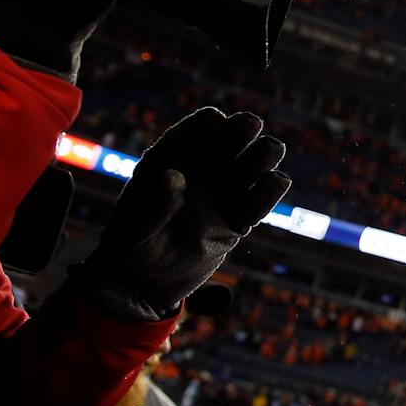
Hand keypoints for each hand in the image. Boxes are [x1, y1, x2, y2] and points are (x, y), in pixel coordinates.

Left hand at [79, 108, 290, 319]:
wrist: (142, 284)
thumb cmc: (129, 249)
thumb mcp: (132, 227)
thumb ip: (154, 204)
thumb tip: (176, 176)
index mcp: (167, 165)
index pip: (190, 133)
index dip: (204, 125)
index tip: (215, 121)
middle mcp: (197, 176)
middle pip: (226, 144)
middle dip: (240, 131)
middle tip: (251, 125)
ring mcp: (219, 198)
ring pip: (248, 169)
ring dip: (262, 156)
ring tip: (271, 150)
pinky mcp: (236, 224)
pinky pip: (258, 204)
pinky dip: (269, 191)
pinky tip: (277, 181)